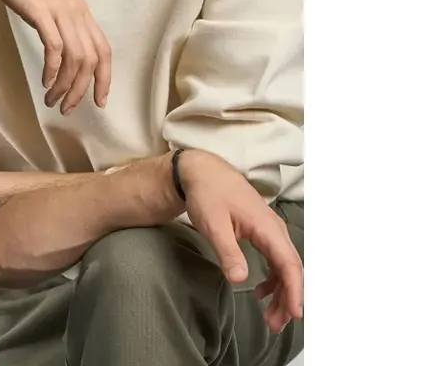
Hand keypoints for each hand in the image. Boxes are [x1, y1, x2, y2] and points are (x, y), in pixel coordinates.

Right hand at [0, 0, 110, 112]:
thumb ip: (64, 28)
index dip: (104, 79)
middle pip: (90, 59)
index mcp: (82, 12)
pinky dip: (52, 69)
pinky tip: (45, 82)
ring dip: (65, 85)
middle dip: (80, 90)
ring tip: (52, 100)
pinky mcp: (40, 11)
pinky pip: (54, 47)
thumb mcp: (52, 8)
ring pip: (75, 57)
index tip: (99, 102)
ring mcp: (59, 10)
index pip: (104, 50)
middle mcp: (77, 11)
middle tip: (66, 108)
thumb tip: (70, 62)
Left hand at [177, 150, 303, 332]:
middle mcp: (274, 229)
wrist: (202, 171)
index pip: (288, 264)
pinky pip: (275, 259)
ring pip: (283, 266)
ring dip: (280, 292)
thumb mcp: (213, 224)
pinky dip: (272, 279)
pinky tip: (260, 291)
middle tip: (275, 324)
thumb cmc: (208, 194)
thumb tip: (240, 279)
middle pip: (290, 269)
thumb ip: (228, 251)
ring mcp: (269, 230)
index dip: (294, 290)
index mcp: (267, 227)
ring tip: (269, 316)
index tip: (294, 313)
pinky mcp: (261, 231)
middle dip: (288, 298)